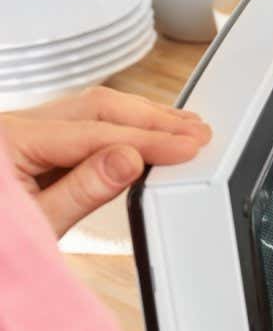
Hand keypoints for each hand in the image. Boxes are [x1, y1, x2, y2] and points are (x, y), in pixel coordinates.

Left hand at [0, 87, 210, 235]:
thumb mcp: (37, 224)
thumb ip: (83, 188)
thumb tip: (129, 158)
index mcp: (7, 141)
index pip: (94, 133)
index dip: (147, 140)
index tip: (187, 147)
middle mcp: (12, 126)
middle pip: (97, 107)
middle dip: (152, 119)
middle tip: (196, 133)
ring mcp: (20, 130)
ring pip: (91, 108)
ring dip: (140, 116)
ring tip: (183, 126)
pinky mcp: (30, 142)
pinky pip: (82, 121)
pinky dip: (120, 125)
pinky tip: (145, 131)